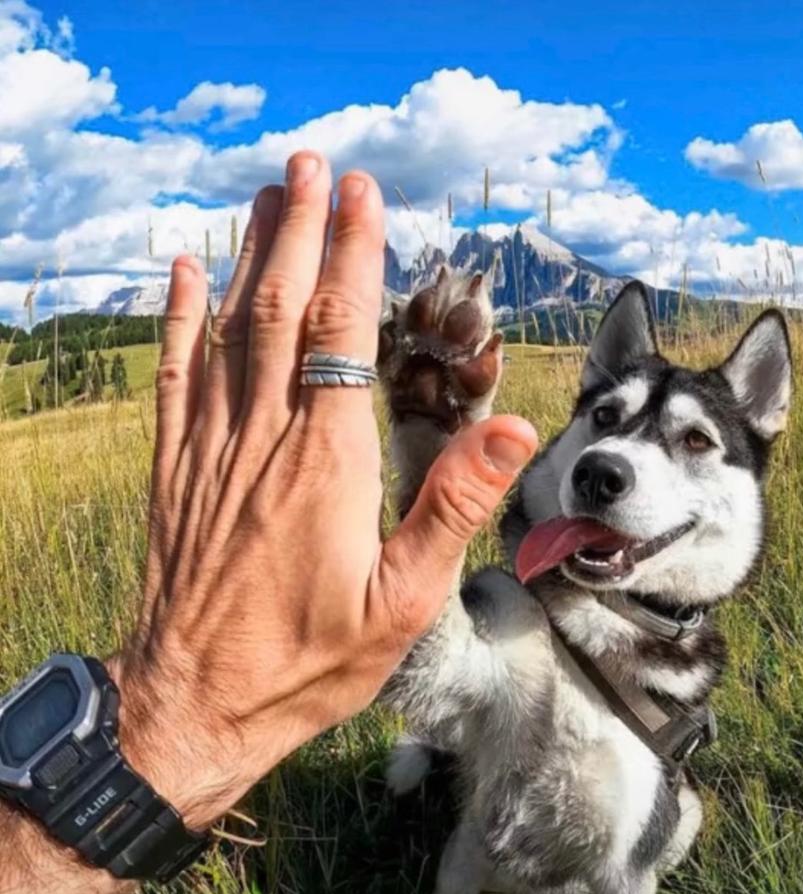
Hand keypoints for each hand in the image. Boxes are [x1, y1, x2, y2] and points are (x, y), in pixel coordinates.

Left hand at [109, 151, 536, 829]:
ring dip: (246, 258)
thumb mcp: (405, 600)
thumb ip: (454, 506)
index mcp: (328, 463)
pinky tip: (181, 277)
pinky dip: (177, 321)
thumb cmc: (310, 660)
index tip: (361, 196)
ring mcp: (211, 452)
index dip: (352, 258)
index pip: (341, 334)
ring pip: (226, 332)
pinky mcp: (175, 474)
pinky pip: (174, 379)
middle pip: (280, 311)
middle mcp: (264, 441)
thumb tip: (517, 428)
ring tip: (264, 199)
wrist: (198, 705)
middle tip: (312, 167)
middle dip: (300, 233)